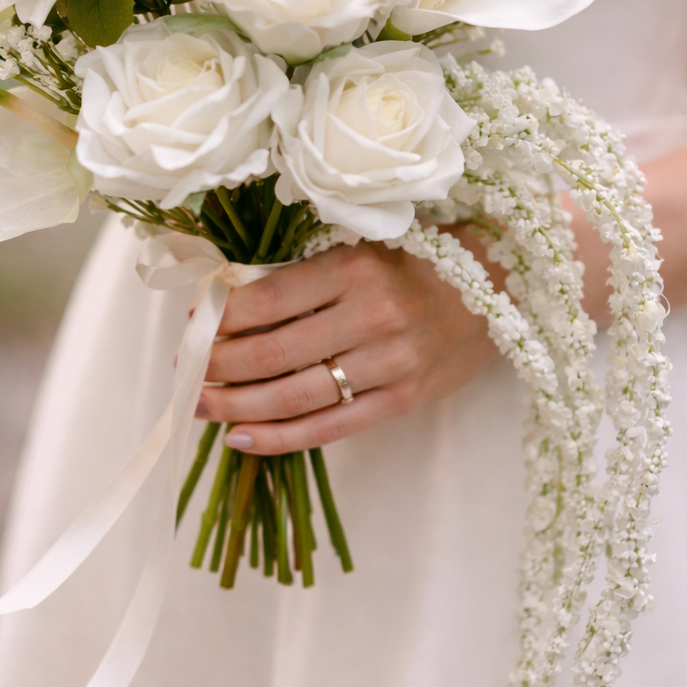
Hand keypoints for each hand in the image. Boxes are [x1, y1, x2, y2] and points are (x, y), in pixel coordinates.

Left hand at [197, 240, 497, 453]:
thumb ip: (303, 277)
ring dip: (236, 404)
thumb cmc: (419, 261)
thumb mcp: (363, 249)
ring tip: (198, 405)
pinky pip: (330, 427)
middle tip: (183, 370)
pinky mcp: (403, 400)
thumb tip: (227, 304)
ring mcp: (390, 364)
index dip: (221, 316)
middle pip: (272, 352)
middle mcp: (373, 315)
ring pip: (295, 395)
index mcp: (356, 267)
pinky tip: (241, 437)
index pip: (267, 298)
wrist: (503, 287)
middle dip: (216, 365)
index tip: (194, 322)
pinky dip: (280, 437)